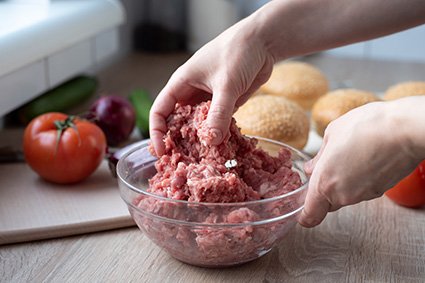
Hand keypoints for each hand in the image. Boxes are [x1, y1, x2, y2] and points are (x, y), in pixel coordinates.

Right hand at [149, 19, 274, 155]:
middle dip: (177, 142)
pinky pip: (217, 124)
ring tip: (201, 161)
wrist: (263, 42)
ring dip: (199, 141)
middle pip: (177, 122)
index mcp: (181, 84)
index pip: (160, 111)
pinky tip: (221, 150)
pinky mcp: (225, 104)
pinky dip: (217, 136)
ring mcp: (209, 100)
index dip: (157, 132)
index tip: (161, 151)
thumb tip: (210, 141)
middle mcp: (192, 93)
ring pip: (198, 125)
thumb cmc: (238, 53)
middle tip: (181, 163)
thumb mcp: (226, 84)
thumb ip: (219, 113)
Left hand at [299, 99, 423, 226]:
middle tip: (327, 168)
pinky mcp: (381, 191)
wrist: (405, 129)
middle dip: (324, 191)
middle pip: (327, 203)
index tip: (301, 212)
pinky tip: (365, 158)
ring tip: (350, 155)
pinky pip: (362, 189)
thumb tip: (312, 168)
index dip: (303, 216)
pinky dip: (360, 179)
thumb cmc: (366, 127)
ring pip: (345, 196)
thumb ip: (319, 156)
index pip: (310, 215)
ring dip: (344, 182)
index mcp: (324, 183)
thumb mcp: (331, 134)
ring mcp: (363, 195)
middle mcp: (343, 195)